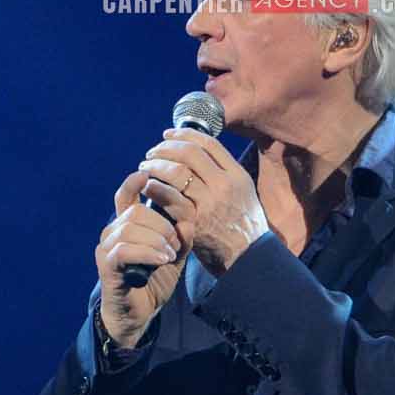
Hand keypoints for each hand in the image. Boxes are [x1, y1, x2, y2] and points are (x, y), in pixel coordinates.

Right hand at [96, 150, 190, 350]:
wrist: (139, 314)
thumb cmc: (154, 281)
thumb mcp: (174, 255)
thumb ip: (182, 238)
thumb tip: (188, 219)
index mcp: (127, 225)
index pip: (125, 196)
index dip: (134, 183)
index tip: (147, 174)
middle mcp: (112, 233)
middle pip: (135, 212)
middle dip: (161, 224)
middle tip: (175, 243)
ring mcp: (106, 248)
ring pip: (129, 228)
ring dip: (156, 239)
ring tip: (169, 255)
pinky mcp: (106, 265)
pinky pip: (124, 250)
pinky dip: (147, 252)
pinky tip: (161, 260)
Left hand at [138, 128, 267, 274]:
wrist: (249, 259)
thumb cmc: (243, 227)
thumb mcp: (244, 194)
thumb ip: (225, 176)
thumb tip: (201, 156)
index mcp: (236, 175)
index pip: (208, 144)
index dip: (184, 134)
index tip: (167, 134)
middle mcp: (224, 185)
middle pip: (189, 153)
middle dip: (166, 148)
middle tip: (151, 153)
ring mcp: (210, 203)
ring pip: (177, 172)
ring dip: (156, 166)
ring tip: (145, 168)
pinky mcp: (195, 221)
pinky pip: (169, 198)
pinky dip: (154, 188)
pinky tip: (146, 187)